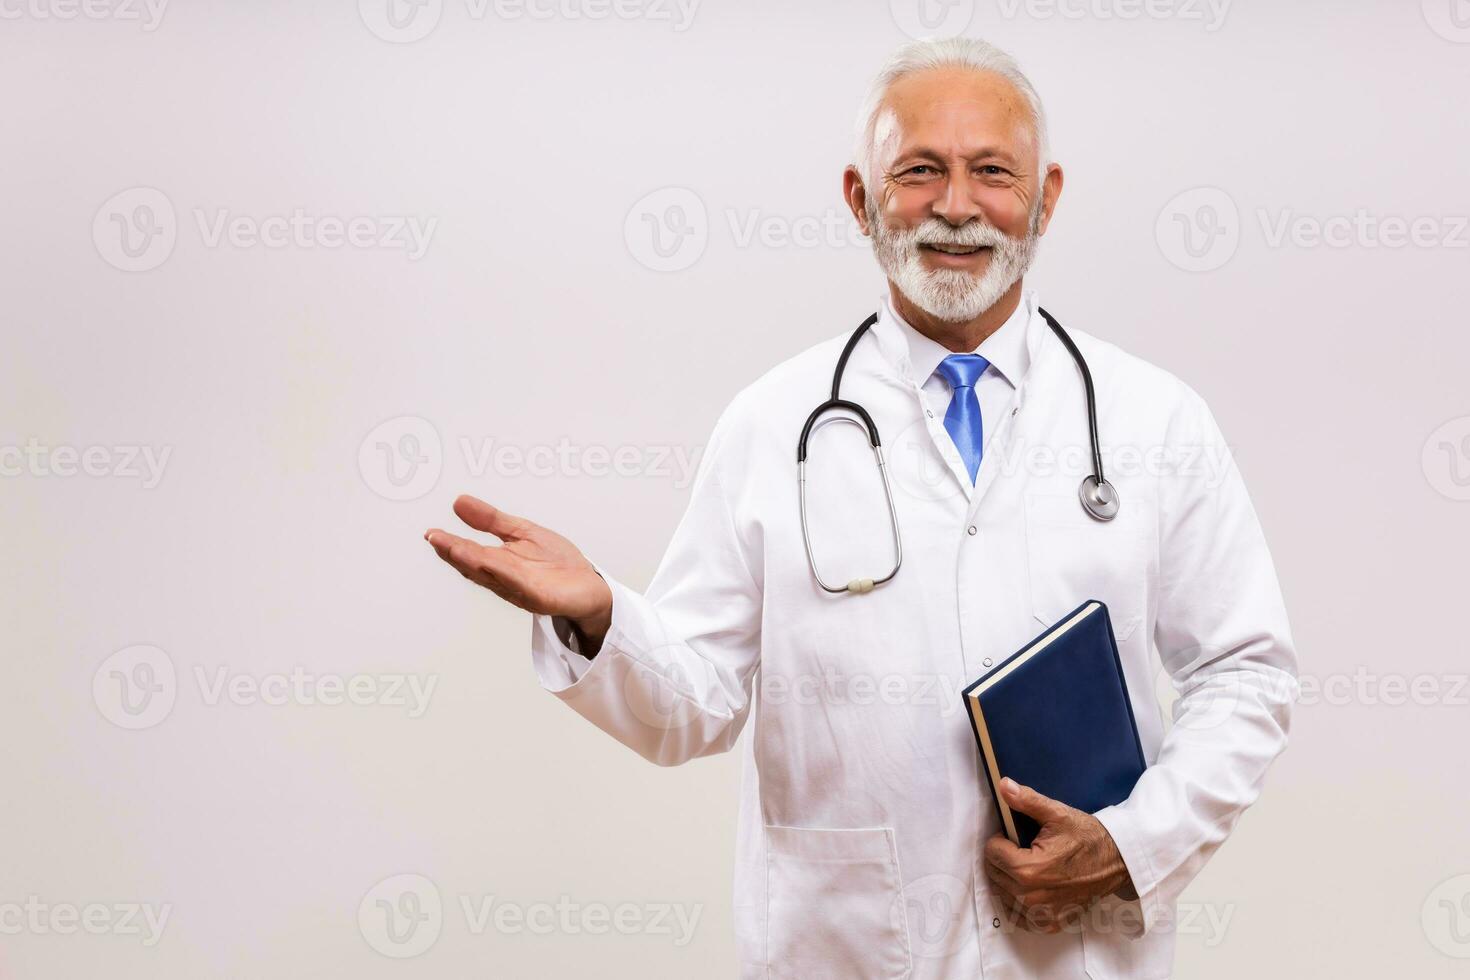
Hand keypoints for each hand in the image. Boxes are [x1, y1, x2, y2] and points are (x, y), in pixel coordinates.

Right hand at [425, 494, 613, 653]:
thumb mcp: (522, 532)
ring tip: (456, 548)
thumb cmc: (557, 563)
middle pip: (476, 566)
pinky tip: (494, 563)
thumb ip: (491, 520)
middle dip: (456, 553)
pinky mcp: (543, 598)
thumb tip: (459, 502)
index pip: (470, 553)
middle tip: (435, 539)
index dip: (450, 545)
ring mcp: (523, 591)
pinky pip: (523, 586)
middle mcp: (506, 580)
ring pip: (495, 576)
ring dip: (475, 563)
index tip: (432, 533)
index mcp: (499, 564)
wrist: (589, 587)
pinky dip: (508, 575)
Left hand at [982, 777, 1136, 932]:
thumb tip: (1003, 785)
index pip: (991, 853)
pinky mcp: (1049, 923)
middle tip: (1019, 848)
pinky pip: (1018, 915)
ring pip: (1002, 894)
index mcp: (1029, 870)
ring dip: (1006, 879)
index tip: (1012, 836)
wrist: (1117, 862)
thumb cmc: (1088, 838)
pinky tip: (1030, 886)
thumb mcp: (1057, 814)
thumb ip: (1027, 801)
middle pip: (994, 874)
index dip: (999, 839)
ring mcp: (1040, 914)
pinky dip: (1018, 901)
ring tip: (1025, 864)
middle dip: (1001, 858)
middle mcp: (1032, 897)